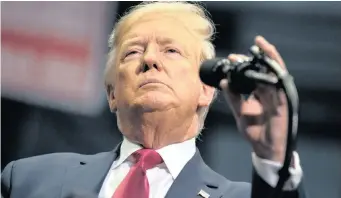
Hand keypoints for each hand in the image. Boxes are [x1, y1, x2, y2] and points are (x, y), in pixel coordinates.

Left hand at [220, 35, 288, 162]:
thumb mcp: (240, 112)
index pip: (253, 74)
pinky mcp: (284, 100)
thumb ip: (233, 97)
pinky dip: (277, 71)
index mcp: (259, 93)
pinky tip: (271, 61)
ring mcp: (277, 94)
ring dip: (270, 57)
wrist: (264, 147)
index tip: (231, 58)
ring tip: (262, 45)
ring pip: (276, 71)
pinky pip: (282, 83)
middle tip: (251, 44)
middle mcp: (269, 91)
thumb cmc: (254, 130)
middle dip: (258, 56)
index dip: (243, 64)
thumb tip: (224, 81)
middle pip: (265, 69)